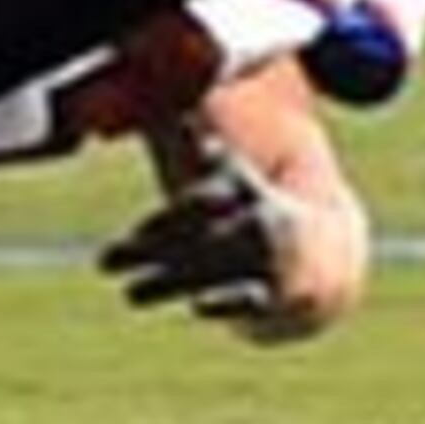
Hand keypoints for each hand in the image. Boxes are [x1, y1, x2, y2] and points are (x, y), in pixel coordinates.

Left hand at [99, 129, 369, 343]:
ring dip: (169, 283)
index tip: (135, 234)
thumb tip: (177, 117)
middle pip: (198, 237)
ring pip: (213, 271)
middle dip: (150, 251)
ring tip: (129, 294)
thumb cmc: (257, 211)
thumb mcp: (235, 180)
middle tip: (104, 262)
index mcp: (246, 189)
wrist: (320, 253)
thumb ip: (206, 157)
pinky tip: (197, 306)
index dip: (167, 219)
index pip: (202, 201)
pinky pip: (250, 298)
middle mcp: (258, 222)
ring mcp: (268, 260)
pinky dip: (227, 302)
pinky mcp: (275, 295)